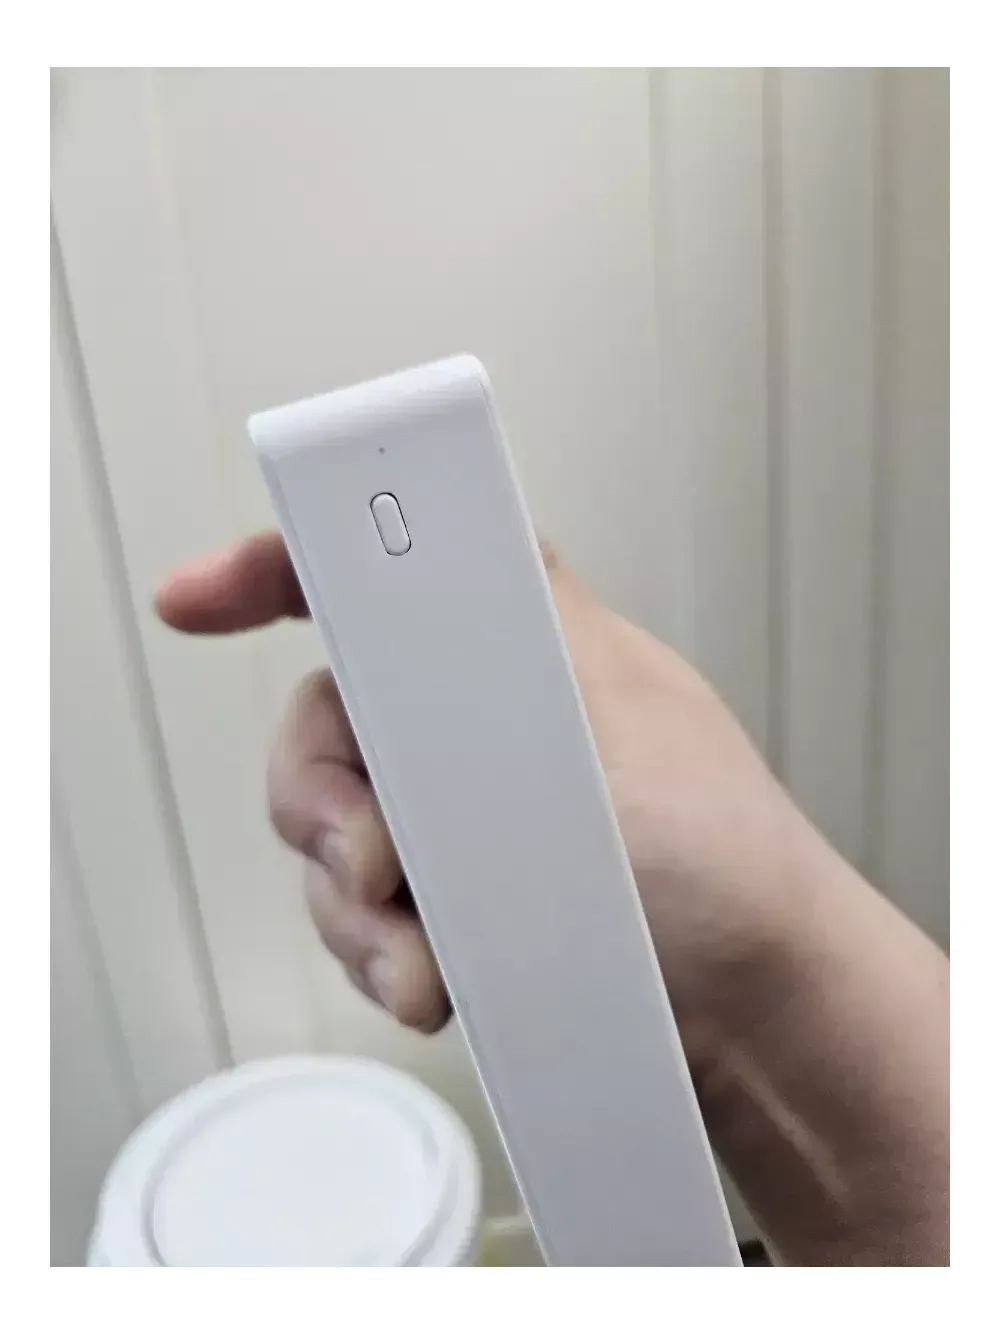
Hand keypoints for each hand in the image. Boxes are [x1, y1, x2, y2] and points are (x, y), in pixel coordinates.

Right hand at [156, 535, 829, 1064]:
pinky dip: (376, 950)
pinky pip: (360, 909)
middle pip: (328, 718)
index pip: (387, 572)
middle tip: (370, 866)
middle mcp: (480, 718)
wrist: (758, 1021)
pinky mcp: (456, 896)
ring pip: (331, 829)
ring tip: (422, 965)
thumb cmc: (725, 872)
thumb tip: (408, 587)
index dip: (277, 572)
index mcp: (526, 645)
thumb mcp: (616, 740)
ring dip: (355, 903)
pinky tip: (430, 984)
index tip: (196, 602)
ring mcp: (464, 814)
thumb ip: (503, 665)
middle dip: (322, 799)